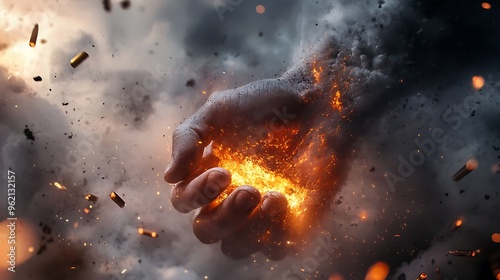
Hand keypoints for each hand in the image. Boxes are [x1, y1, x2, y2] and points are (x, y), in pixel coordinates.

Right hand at [164, 77, 326, 259]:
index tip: (223, 171)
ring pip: (236, 248)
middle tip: (248, 190)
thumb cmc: (266, 103)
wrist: (316, 101)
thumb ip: (188, 137)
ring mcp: (259, 212)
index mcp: (207, 174)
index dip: (196, 194)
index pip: (183, 201)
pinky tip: (287, 202)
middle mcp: (228, 197)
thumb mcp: (220, 109)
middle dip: (223, 217)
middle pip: (206, 231)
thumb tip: (169, 177)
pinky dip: (276, 233)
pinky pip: (277, 249)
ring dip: (248, 230)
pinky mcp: (292, 221)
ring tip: (272, 197)